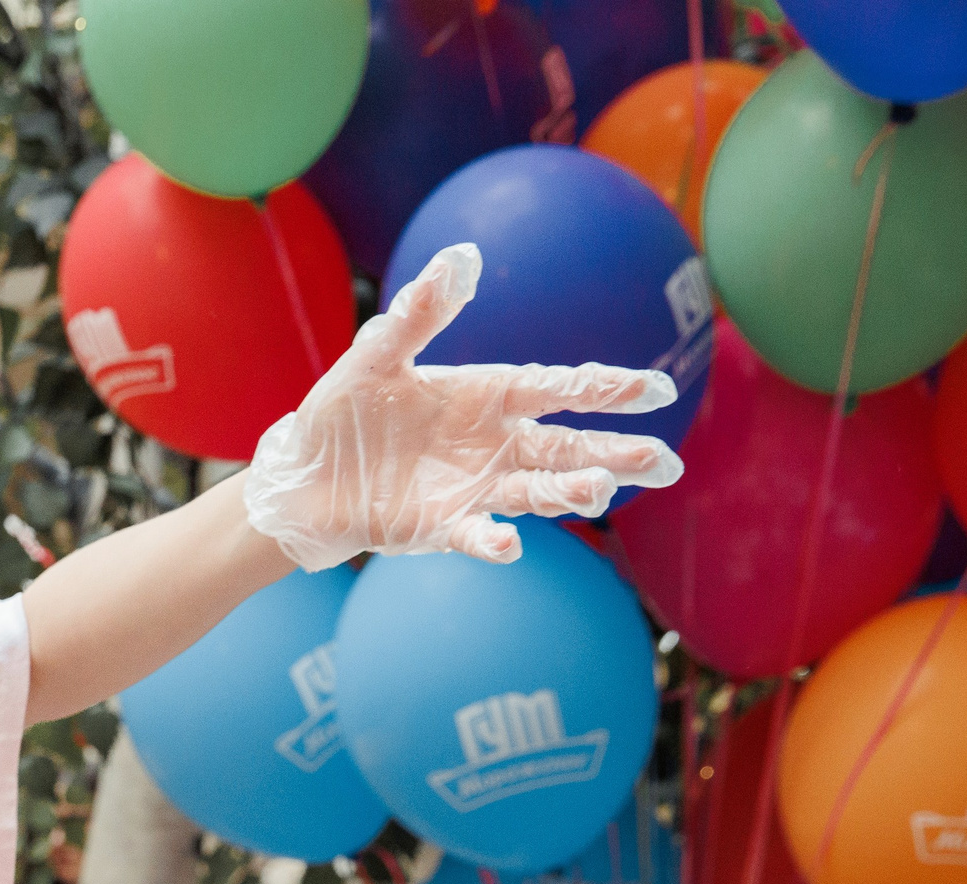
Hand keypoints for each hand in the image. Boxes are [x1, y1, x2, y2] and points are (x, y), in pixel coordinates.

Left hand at [243, 243, 685, 569]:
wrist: (303, 477)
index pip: (557, 389)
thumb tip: (461, 256)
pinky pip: (475, 533)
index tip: (656, 390)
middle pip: (567, 448)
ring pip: (537, 491)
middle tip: (663, 462)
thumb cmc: (343, 413)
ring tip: (600, 492)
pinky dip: (491, 541)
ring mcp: (473, 488)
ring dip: (570, 493)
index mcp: (486, 395)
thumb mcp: (375, 357)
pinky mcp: (442, 527)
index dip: (605, 389)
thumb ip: (420, 314)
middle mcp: (493, 444)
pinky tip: (507, 544)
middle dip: (615, 454)